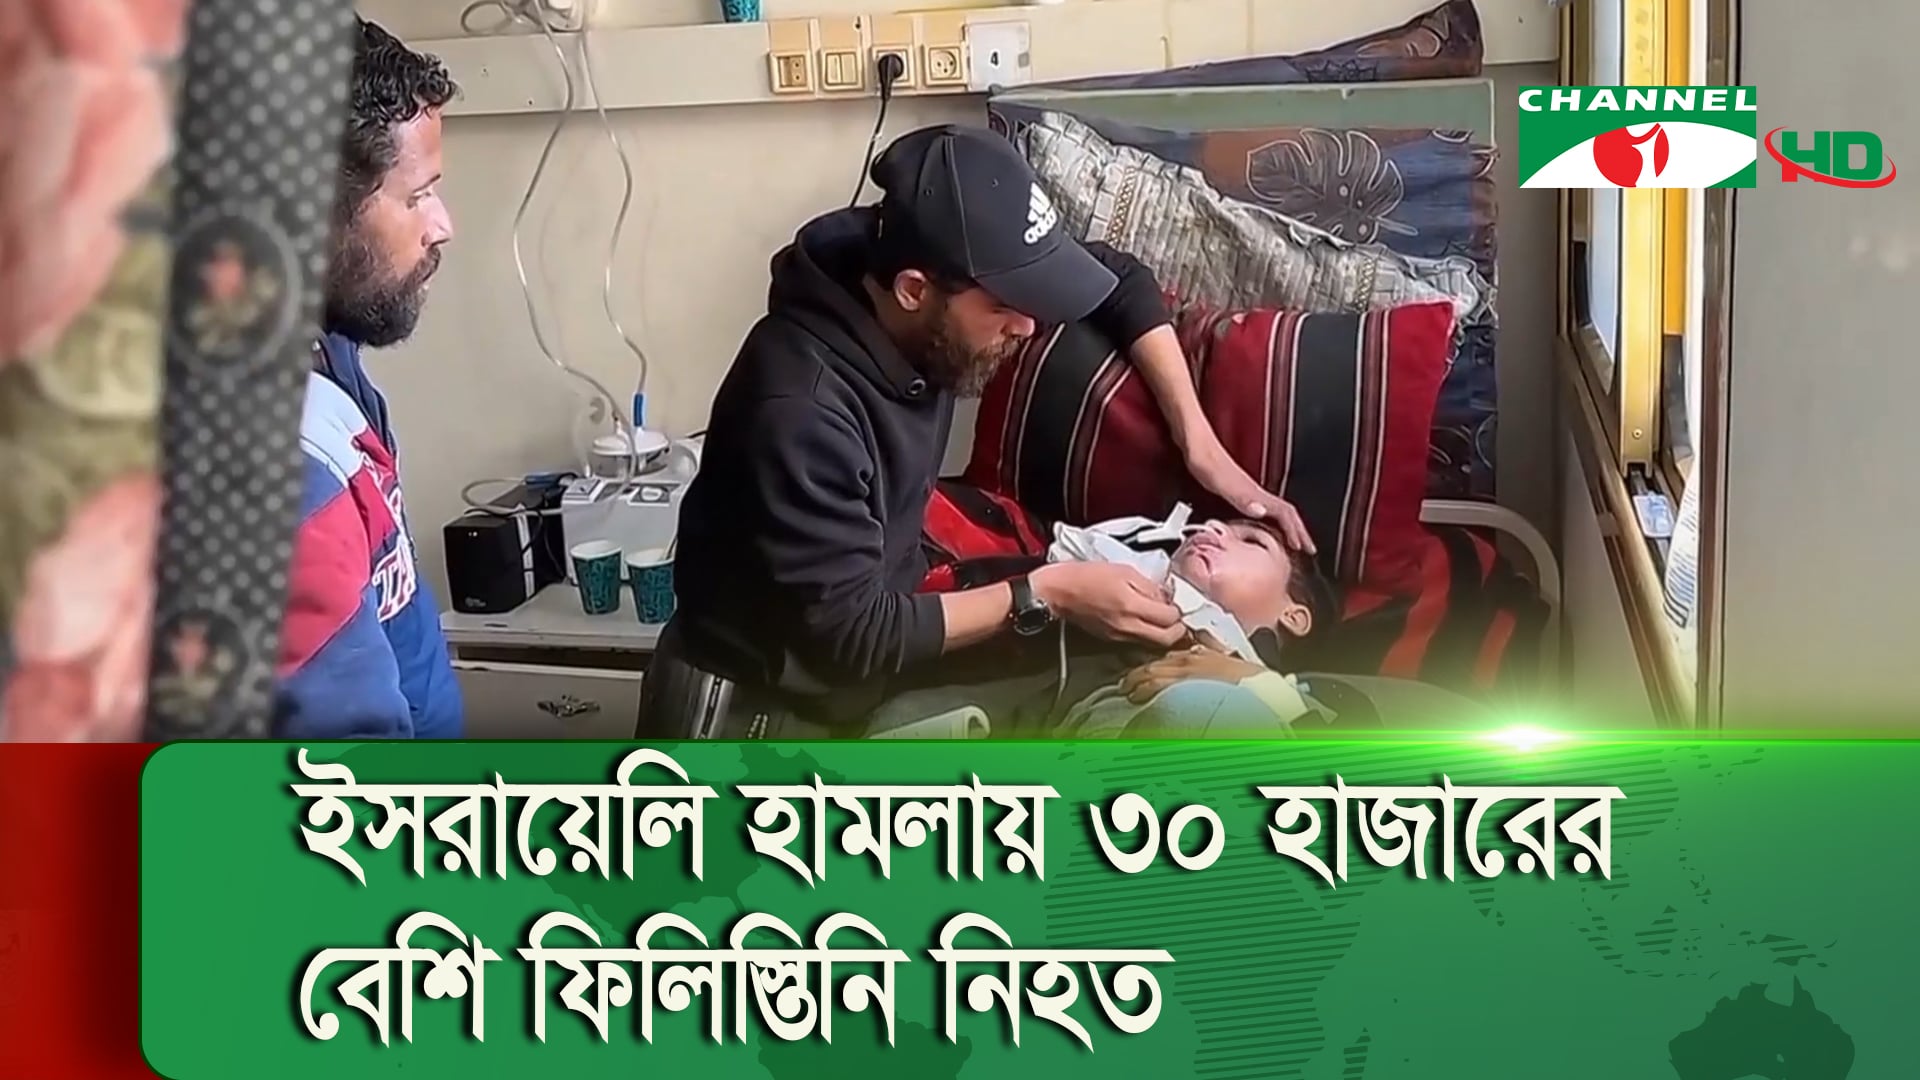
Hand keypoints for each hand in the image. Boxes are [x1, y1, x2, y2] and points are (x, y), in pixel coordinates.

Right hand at [1030, 562, 1186, 648]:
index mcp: (1131, 606)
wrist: (1057, 592)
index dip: (1178, 612)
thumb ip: (1149, 586)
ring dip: (1162, 633)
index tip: (1177, 603)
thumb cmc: (1086, 576)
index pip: (1170, 619)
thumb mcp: (1123, 570)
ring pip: (1153, 644)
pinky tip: (1143, 621)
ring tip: (1160, 618)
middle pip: (1166, 639)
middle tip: (1177, 617)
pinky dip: (1146, 634)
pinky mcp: (1111, 640)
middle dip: (1177, 630)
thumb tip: (1166, 597)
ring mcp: (1119, 636)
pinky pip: (1137, 641)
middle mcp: (1128, 626)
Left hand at [1119, 632, 1265, 703]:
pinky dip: (1142, 689)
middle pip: (1155, 664)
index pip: (1169, 658)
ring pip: (1151, 672)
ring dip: (1136, 681)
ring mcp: (1185, 672)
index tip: (1145, 674)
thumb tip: (1203, 665)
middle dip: (1138, 673)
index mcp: (1200, 655)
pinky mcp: (1184, 685)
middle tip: (1127, 682)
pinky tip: (1135, 697)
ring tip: (1127, 690)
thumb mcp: (1230, 667)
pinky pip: (1156, 685)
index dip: (1153, 667)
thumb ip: (1212, 664)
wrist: (1261, 690)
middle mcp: (1189, 659)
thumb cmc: (1251, 683)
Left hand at [1184, 439, 1315, 553]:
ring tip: (1293, 541)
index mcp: (1254, 493)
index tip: (1304, 547)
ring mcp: (1247, 491)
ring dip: (1288, 527)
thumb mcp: (1221, 483)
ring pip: (1277, 511)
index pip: (1285, 513)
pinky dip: (1271, 521)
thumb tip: (1262, 511)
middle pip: (1286, 512)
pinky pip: (1264, 509)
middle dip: (1299, 531)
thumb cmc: (1205, 461)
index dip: (1296, 531)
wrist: (1196, 445)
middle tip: (1308, 548)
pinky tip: (1265, 527)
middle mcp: (1255, 492)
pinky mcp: (1238, 490)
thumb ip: (1240, 497)